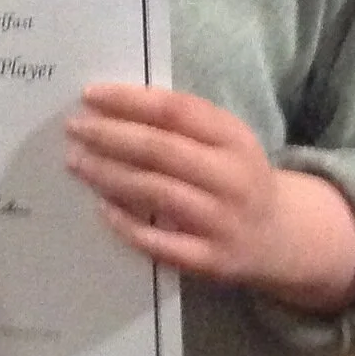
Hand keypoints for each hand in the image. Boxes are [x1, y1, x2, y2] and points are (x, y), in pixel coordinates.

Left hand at [66, 83, 354, 312]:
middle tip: (74, 129)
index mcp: (234, 138)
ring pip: (157, 192)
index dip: (129, 101)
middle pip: (161, 150)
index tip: (89, 95)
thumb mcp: (224, 140)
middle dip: (110, 136)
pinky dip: (127, 224)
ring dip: (110, 175)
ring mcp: (223, 221)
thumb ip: (180, 121)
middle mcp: (232, 178)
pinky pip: (161, 242)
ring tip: (77, 161)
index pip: (175, 111)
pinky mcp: (212, 260)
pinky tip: (101, 208)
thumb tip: (111, 104)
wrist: (280, 237)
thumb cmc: (234, 175)